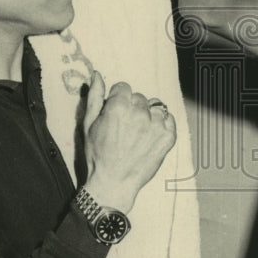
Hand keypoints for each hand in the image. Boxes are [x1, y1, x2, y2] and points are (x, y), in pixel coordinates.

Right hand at [81, 72, 176, 211]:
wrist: (113, 182)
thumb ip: (94, 96)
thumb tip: (97, 75)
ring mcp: (156, 125)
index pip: (124, 87)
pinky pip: (169, 119)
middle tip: (125, 127)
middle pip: (139, 98)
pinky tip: (151, 136)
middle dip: (132, 108)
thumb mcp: (88, 124)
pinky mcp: (168, 137)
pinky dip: (162, 124)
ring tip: (139, 133)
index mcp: (118, 106)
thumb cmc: (97, 154)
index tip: (115, 113)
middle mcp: (139, 113)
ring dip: (148, 116)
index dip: (117, 100)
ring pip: (155, 107)